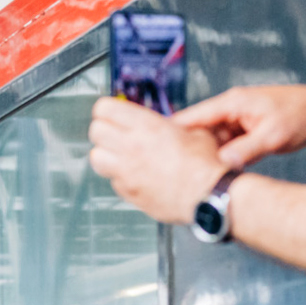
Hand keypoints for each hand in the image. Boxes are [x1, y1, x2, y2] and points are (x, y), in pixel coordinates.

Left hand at [89, 98, 226, 223]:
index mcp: (147, 126)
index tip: (113, 113)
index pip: (104, 108)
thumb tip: (167, 126)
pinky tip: (135, 176)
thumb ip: (172, 127)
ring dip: (105, 154)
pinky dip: (120, 178)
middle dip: (104, 129)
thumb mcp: (195, 132)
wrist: (210, 196)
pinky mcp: (129, 193)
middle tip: (114, 132)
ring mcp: (127, 172)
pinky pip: (113, 181)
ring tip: (119, 155)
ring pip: (95, 157)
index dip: (108, 109)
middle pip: (95, 131)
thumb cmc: (206, 167)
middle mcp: (131, 147)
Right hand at [174, 86, 305, 168]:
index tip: (152, 147)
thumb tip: (224, 164)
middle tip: (168, 169)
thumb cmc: (301, 117)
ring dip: (203, 156)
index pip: (192, 117)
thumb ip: (246, 150)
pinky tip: (212, 173)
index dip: (170, 133)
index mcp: (232, 103)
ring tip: (187, 176)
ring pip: (211, 140)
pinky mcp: (246, 130)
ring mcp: (238, 119)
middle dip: (185, 149)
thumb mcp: (273, 137)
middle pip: (198, 131)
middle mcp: (231, 109)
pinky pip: (225, 145)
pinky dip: (219, 158)